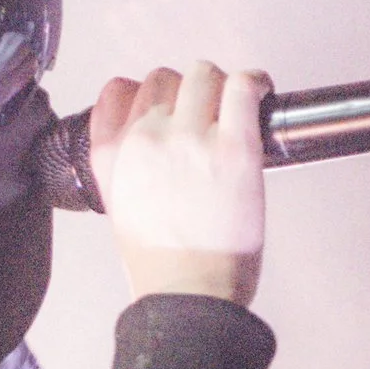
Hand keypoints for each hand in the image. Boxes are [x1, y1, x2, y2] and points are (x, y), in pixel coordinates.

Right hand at [92, 61, 270, 307]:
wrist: (188, 294)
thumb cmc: (161, 263)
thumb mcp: (119, 207)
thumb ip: (123, 164)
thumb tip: (147, 134)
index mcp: (111, 154)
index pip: (118, 89)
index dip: (146, 95)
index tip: (166, 108)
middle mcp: (145, 138)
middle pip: (164, 78)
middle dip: (187, 92)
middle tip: (207, 115)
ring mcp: (190, 139)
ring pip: (203, 74)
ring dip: (219, 85)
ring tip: (234, 106)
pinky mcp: (234, 146)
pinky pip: (241, 85)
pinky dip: (253, 82)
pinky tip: (258, 92)